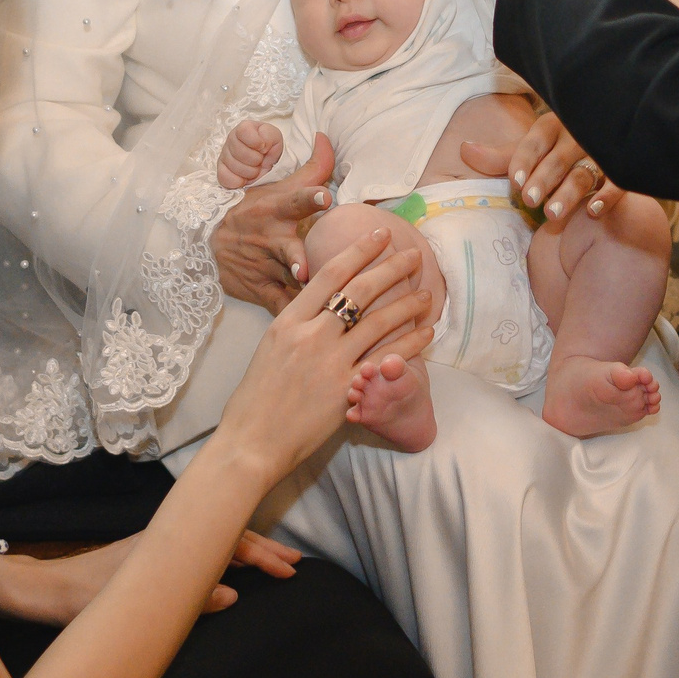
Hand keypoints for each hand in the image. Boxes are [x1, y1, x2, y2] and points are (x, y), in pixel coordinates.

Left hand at [0, 529, 302, 625]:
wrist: (40, 590)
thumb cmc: (78, 596)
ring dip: (246, 553)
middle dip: (263, 550)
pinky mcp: (150, 563)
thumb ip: (183, 601)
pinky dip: (224, 559)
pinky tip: (231, 572)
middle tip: (296, 565)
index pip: (227, 542)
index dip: (262, 555)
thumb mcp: (130, 605)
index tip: (292, 569)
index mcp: (166, 544)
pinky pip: (199, 554)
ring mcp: (159, 550)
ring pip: (213, 544)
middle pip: (226, 537)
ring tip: (275, 566)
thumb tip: (232, 595)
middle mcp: (166, 541)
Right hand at [212, 133, 334, 309]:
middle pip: (286, 249)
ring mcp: (263, 267)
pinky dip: (297, 317)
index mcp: (275, 210)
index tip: (324, 198)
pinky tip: (315, 329)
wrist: (207, 245)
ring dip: (303, 292)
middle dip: (295, 258)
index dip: (308, 198)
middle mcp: (269, 239)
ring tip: (319, 305)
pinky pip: (281, 306)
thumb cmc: (253, 212)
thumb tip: (326, 137)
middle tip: (304, 268)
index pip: (293, 200)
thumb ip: (310, 168)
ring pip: (285, 282)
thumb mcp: (275, 187)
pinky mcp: (260, 291)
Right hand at [213, 226, 436, 483]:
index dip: (359, 251)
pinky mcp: (347, 389)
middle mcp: (311, 336)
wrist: (252, 442)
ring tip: (426, 293)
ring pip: (379, 322)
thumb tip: (324, 306)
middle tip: (413, 255)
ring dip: (407, 304)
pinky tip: (425, 332)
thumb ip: (298, 325)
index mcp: (288, 321)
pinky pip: (387, 359)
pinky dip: (410, 343)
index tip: (379, 236)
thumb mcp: (270, 348)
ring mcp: (331, 362)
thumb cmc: (256, 400)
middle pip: (359, 291)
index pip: (329, 274)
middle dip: (391, 268)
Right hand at [217, 120, 284, 190]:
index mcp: (244, 128)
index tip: (263, 148)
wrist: (267, 162)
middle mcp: (231, 139)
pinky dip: (238, 181)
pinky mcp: (221, 170)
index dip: (255, 142)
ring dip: (250, 172)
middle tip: (260, 160)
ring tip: (255, 169)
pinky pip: (224, 178)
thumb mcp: (274, 137)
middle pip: (240, 152)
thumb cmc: (269, 148)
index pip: (243, 131)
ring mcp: (224, 155)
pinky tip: (245, 179)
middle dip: (256, 160)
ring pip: (234, 167)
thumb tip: (261, 144)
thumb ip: (268, 135)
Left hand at [461, 112, 624, 222]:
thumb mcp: (530, 150)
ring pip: (585, 172)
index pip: (534, 141)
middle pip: (558, 158)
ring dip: (569, 193)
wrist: (604, 140)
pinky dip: (608, 195)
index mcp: (552, 126)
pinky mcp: (621, 169)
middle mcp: (576, 137)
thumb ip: (500, 157)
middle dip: (543, 179)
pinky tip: (594, 210)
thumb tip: (464, 149)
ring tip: (552, 214)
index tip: (515, 183)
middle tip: (530, 201)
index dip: (524, 160)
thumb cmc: (557, 150)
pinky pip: (619, 181)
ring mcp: (600, 153)